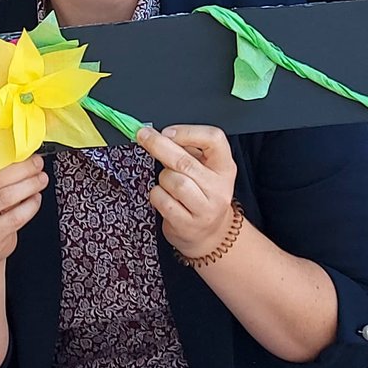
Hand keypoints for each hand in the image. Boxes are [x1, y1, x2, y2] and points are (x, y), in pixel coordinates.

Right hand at [0, 147, 44, 262]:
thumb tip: (18, 145)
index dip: (2, 153)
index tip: (23, 149)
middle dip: (22, 168)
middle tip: (38, 163)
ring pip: (5, 198)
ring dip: (29, 185)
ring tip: (42, 179)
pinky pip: (14, 218)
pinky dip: (30, 206)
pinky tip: (36, 198)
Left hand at [138, 125, 237, 259]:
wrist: (212, 235)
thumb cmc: (203, 196)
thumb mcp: (206, 170)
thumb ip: (189, 151)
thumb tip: (159, 134)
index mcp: (225, 168)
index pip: (214, 139)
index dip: (187, 132)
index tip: (167, 132)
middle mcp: (219, 188)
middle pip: (185, 161)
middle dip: (158, 145)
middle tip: (142, 135)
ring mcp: (205, 208)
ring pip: (173, 181)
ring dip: (162, 177)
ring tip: (167, 182)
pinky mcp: (187, 224)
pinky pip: (162, 200)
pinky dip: (157, 194)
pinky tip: (164, 197)